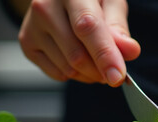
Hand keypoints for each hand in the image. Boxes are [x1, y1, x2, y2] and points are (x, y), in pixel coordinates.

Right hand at [19, 0, 139, 85]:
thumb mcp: (111, 3)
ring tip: (97, 61)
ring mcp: (32, 26)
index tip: (117, 77)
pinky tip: (79, 60)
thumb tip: (130, 51)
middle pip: (77, 55)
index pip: (87, 27)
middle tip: (114, 70)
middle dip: (101, 71)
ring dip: (91, 75)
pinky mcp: (27, 43)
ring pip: (68, 69)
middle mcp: (45, 7)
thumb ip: (120, 27)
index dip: (104, 55)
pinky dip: (75, 75)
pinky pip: (58, 74)